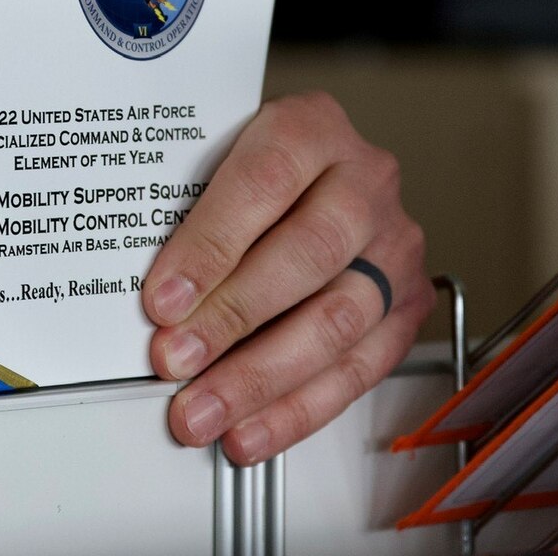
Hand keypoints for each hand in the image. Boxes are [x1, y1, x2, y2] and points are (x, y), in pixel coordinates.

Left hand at [142, 92, 429, 465]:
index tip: (163, 298)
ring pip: (336, 321)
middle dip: (231, 319)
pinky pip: (359, 368)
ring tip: (204, 410)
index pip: (262, 185)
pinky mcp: (407, 304)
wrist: (317, 167)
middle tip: (174, 358)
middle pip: (306, 256)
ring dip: (261, 379)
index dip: (210, 247)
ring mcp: (394, 244)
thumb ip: (187, 208)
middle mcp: (365, 181)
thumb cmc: (253, 166)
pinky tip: (252, 429)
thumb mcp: (216, 155)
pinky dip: (299, 408)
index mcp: (312, 128)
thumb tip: (151, 295)